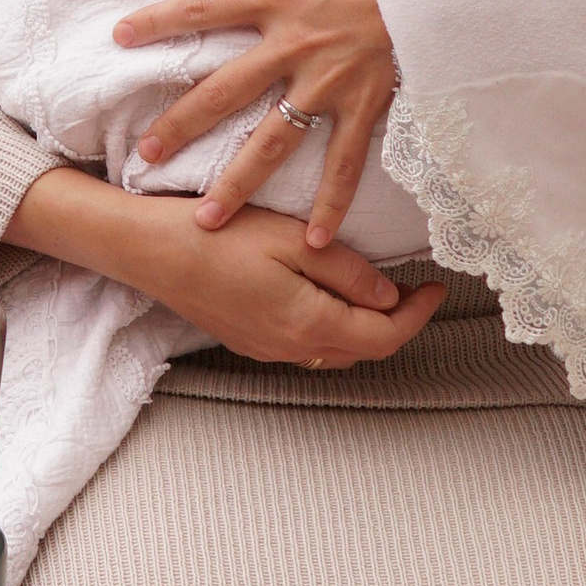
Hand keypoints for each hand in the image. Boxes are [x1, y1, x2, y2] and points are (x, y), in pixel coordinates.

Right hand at [5, 168, 443, 371]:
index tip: (436, 288)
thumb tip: (388, 295)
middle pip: (362, 349)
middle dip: (396, 323)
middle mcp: (290, 347)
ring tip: (377, 289)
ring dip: (363, 326)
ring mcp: (265, 347)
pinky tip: (328, 294)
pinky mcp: (247, 339)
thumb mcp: (293, 240)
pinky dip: (331, 325)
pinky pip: (305, 342)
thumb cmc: (216, 236)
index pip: (384, 336)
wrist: (149, 251)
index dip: (418, 317)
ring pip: (334, 349)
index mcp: (308, 323)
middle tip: (415, 287)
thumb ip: (348, 271)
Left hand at [114, 0, 395, 247]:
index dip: (162, 20)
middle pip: (225, 89)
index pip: (206, 5)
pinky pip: (347, 162)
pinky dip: (330, 204)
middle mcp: (299, 43)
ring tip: (204, 221)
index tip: (119, 35)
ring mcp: (334, 82)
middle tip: (142, 158)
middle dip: (182, 124)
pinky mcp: (372, 105)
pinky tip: (307, 243)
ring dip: (239, 180)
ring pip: (275, 138)